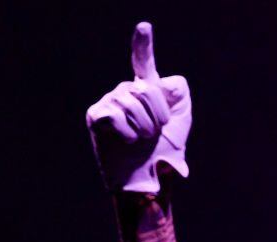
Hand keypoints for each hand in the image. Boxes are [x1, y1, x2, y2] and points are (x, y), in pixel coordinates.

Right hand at [86, 22, 191, 192]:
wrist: (151, 179)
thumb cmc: (165, 151)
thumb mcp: (181, 120)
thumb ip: (178, 93)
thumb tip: (161, 82)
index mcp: (146, 89)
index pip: (143, 62)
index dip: (143, 44)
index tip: (144, 26)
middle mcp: (124, 91)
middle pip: (147, 88)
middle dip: (158, 115)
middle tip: (153, 133)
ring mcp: (107, 101)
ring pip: (133, 101)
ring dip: (145, 126)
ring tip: (141, 139)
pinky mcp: (95, 115)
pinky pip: (117, 114)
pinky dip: (128, 133)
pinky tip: (126, 141)